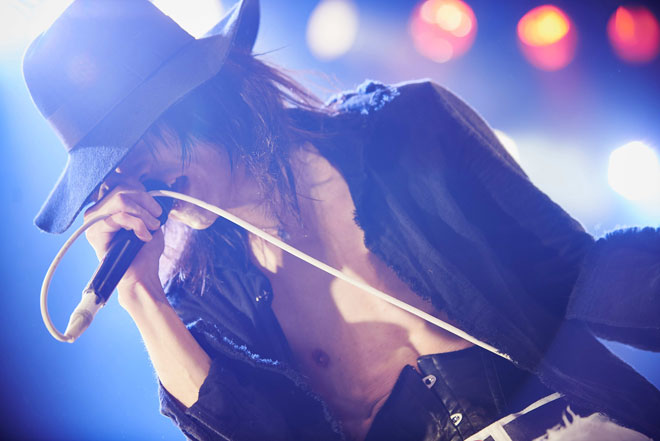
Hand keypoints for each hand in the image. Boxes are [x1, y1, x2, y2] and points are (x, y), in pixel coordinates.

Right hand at [84, 177, 165, 306]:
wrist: (142, 275)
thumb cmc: (145, 250)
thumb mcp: (149, 219)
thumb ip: (143, 201)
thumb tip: (147, 186)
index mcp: (108, 206)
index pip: (119, 181)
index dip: (140, 189)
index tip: (154, 206)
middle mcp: (96, 211)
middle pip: (121, 188)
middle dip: (145, 201)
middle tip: (156, 219)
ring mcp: (93, 221)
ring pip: (120, 199)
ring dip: (143, 214)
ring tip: (152, 227)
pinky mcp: (94, 232)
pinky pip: (119, 216)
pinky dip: (137, 224)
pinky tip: (144, 236)